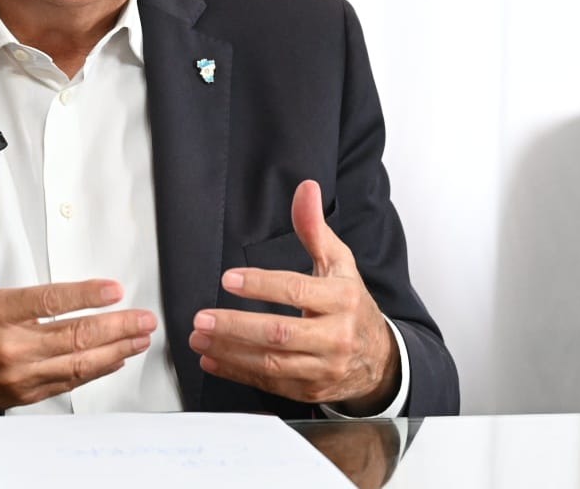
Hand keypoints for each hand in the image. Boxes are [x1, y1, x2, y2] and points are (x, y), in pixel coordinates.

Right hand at [0, 184, 156, 423]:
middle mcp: (9, 347)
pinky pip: (66, 384)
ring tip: (139, 338)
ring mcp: (17, 375)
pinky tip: (114, 360)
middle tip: (143, 318)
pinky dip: (94, 373)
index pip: (47, 302)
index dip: (85, 295)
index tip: (113, 289)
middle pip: (73, 337)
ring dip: (114, 351)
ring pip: (76, 364)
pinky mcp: (22, 395)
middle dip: (116, 327)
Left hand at [188, 180, 398, 413]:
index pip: (296, 292)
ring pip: (272, 364)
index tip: (229, 280)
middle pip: (279, 333)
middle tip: (202, 318)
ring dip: (230, 351)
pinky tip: (213, 359)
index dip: (261, 286)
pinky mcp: (310, 390)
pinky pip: (270, 384)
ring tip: (199, 337)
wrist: (380, 358)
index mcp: (342, 300)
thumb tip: (305, 189)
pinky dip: (237, 372)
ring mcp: (323, 368)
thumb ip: (314, 228)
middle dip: (236, 326)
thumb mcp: (339, 263)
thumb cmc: (351, 304)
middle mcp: (335, 337)